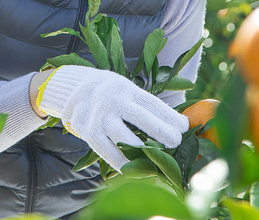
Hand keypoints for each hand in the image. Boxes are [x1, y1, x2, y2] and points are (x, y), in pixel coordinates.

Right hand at [36, 65, 187, 169]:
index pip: (151, 102)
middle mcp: (111, 99)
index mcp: (126, 88)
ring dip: (142, 150)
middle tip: (176, 143)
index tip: (184, 127)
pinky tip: (133, 170)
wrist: (73, 89)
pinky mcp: (86, 131)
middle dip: (160, 130)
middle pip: (139, 117)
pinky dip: (120, 161)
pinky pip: (105, 150)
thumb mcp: (128, 92)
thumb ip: (149, 107)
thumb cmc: (112, 94)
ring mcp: (98, 116)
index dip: (169, 116)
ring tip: (157, 160)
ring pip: (122, 137)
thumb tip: (182, 126)